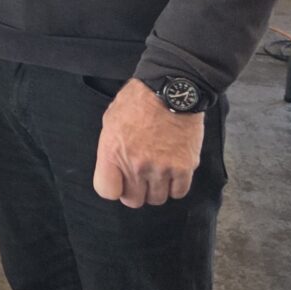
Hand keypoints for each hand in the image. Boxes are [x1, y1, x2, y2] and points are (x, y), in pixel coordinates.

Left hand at [93, 79, 204, 207]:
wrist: (172, 89)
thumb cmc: (138, 101)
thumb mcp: (111, 120)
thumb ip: (110, 148)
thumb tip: (113, 167)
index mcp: (112, 151)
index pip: (107, 191)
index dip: (113, 188)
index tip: (119, 181)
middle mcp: (136, 164)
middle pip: (133, 200)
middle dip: (135, 191)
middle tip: (140, 178)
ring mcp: (161, 168)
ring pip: (157, 199)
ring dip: (156, 189)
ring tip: (158, 172)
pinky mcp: (184, 167)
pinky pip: (178, 192)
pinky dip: (176, 186)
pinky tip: (173, 172)